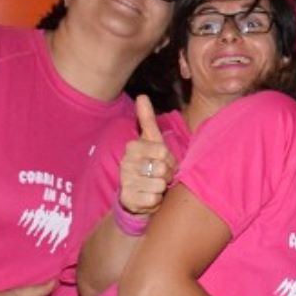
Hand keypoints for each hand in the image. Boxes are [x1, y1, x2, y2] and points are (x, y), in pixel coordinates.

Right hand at [119, 96, 174, 215]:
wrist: (137, 193)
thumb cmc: (149, 163)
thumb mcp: (151, 141)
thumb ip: (147, 119)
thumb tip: (141, 95)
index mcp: (132, 148)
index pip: (163, 151)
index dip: (169, 159)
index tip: (163, 161)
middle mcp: (126, 164)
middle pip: (162, 168)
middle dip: (167, 174)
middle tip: (160, 175)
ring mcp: (126, 182)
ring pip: (158, 184)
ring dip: (162, 187)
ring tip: (155, 185)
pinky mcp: (128, 199)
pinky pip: (153, 199)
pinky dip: (155, 199)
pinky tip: (149, 196)